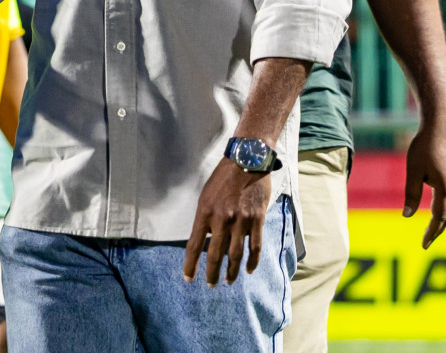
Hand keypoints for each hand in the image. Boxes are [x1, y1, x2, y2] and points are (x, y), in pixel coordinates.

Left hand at [183, 160, 271, 285]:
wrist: (246, 161)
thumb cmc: (223, 177)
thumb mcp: (205, 195)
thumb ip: (205, 218)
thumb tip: (203, 239)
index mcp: (204, 212)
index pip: (194, 245)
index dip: (190, 265)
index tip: (188, 278)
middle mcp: (222, 219)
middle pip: (215, 255)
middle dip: (211, 273)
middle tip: (210, 285)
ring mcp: (241, 221)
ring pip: (235, 255)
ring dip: (231, 271)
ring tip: (228, 281)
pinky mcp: (257, 220)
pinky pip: (255, 247)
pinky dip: (252, 262)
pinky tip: (249, 270)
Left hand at [403, 113, 445, 247]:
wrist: (441, 124)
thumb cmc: (424, 145)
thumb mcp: (413, 170)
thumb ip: (411, 194)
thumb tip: (408, 216)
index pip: (439, 218)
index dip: (431, 232)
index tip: (423, 245)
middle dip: (438, 230)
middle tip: (427, 242)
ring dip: (444, 219)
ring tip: (432, 229)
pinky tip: (440, 207)